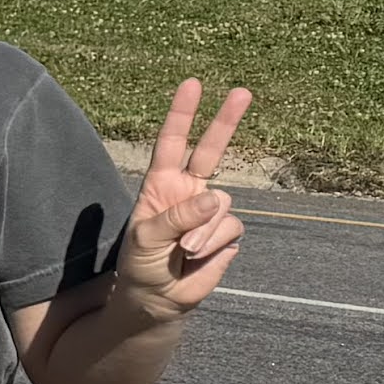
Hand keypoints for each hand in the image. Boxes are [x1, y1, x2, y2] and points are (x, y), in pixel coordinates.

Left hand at [115, 77, 252, 322]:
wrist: (157, 299)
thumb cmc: (141, 265)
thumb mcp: (146, 239)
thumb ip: (176, 217)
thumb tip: (214, 198)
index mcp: (161, 185)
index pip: (172, 142)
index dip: (182, 114)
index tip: (192, 84)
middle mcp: (188, 191)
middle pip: (211, 150)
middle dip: (226, 121)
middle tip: (242, 90)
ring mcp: (210, 211)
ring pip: (221, 204)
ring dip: (203, 229)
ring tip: (182, 249)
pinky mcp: (227, 232)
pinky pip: (229, 228)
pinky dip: (213, 242)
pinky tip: (198, 255)